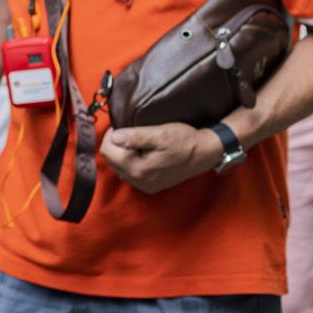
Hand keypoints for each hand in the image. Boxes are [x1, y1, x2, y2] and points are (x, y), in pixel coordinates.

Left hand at [100, 122, 220, 192]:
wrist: (205, 154)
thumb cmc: (184, 141)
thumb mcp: (160, 134)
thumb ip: (135, 137)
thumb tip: (114, 137)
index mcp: (138, 169)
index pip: (107, 151)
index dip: (111, 135)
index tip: (122, 126)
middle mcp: (139, 181)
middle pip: (111, 160)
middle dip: (115, 145)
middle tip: (130, 133)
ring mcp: (145, 186)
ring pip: (119, 167)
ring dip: (122, 153)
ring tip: (137, 142)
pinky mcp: (151, 186)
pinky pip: (130, 173)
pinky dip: (131, 161)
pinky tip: (142, 153)